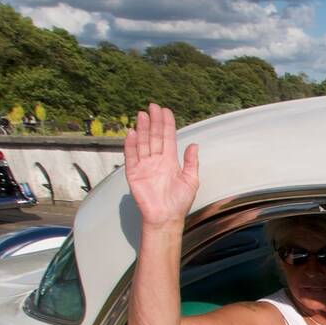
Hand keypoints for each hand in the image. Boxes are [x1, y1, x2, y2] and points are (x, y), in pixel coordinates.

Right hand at [124, 103, 199, 228]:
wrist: (166, 217)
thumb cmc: (179, 202)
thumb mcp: (191, 180)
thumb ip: (192, 162)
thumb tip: (194, 145)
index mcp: (170, 161)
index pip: (168, 138)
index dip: (166, 124)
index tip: (165, 111)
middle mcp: (156, 160)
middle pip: (154, 137)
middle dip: (154, 122)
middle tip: (152, 107)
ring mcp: (144, 166)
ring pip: (143, 143)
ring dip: (143, 129)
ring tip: (142, 115)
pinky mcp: (134, 173)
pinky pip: (131, 156)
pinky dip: (131, 145)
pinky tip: (132, 133)